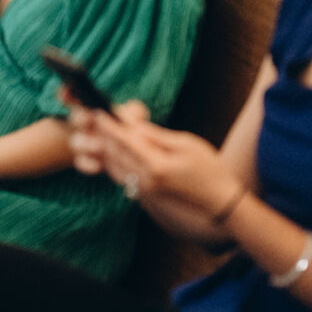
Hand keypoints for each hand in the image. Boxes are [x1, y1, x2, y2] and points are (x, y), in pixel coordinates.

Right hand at [66, 95, 145, 174]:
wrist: (126, 153)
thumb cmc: (128, 128)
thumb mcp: (134, 116)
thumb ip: (135, 111)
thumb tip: (132, 116)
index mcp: (93, 108)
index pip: (74, 97)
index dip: (68, 93)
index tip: (66, 94)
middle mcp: (85, 124)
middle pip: (76, 117)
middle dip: (81, 117)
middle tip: (91, 118)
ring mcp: (84, 143)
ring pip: (76, 141)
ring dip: (87, 143)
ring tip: (101, 146)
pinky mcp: (87, 160)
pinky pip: (81, 162)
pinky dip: (88, 164)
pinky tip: (98, 166)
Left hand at [80, 105, 245, 235]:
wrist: (219, 199)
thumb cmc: (209, 167)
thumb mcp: (185, 143)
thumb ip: (156, 136)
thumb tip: (133, 125)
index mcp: (157, 166)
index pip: (126, 143)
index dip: (111, 126)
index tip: (99, 112)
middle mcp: (147, 180)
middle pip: (115, 155)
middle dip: (102, 135)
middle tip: (92, 118)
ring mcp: (145, 190)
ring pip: (114, 167)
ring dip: (104, 148)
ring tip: (96, 131)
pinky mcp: (146, 194)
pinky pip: (122, 176)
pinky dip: (113, 161)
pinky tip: (110, 150)